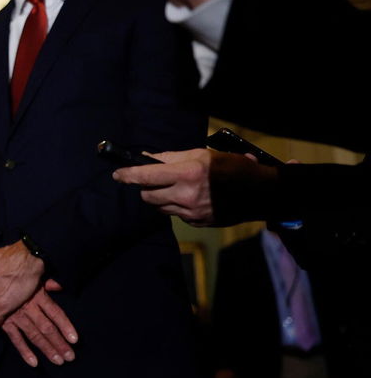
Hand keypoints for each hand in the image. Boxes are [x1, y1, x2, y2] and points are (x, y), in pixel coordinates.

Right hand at [1, 279, 77, 367]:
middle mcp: (29, 307)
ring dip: (47, 349)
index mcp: (38, 295)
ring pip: (34, 335)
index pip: (56, 313)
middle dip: (59, 343)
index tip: (75, 340)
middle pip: (47, 328)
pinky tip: (34, 362)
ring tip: (58, 361)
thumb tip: (60, 286)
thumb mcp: (32, 274)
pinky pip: (15, 338)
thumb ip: (47, 282)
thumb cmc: (12, 271)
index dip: (66, 326)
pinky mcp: (5, 321)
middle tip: (70, 358)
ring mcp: (17, 316)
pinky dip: (24, 351)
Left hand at [112, 148, 277, 225]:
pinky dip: (175, 206)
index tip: (117, 174)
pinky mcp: (198, 223)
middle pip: (147, 196)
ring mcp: (192, 213)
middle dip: (144, 188)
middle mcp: (187, 196)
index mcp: (187, 174)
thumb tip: (148, 159)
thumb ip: (172, 158)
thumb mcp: (203, 154)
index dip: (128, 175)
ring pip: (160, 207)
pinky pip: (176, 215)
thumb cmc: (232, 167)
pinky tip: (189, 198)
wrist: (260, 193)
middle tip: (150, 180)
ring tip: (172, 187)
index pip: (146, 176)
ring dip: (159, 198)